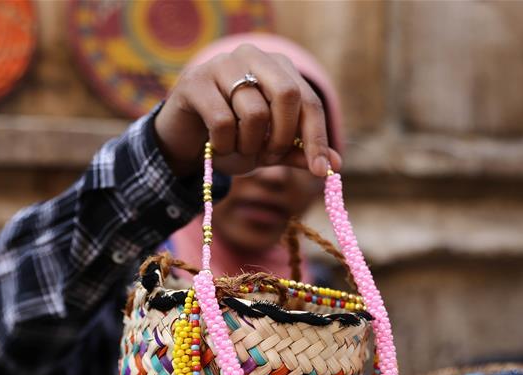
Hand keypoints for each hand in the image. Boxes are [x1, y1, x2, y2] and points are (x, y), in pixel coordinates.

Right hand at [153, 43, 341, 177]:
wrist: (186, 141)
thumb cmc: (233, 139)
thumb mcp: (270, 148)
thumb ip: (299, 151)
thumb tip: (335, 164)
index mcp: (278, 67)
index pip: (309, 101)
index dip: (317, 137)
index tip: (321, 170)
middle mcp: (253, 56)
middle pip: (287, 94)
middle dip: (282, 136)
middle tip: (270, 157)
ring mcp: (222, 64)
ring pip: (254, 113)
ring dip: (250, 145)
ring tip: (238, 148)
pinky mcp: (196, 81)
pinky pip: (223, 122)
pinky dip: (225, 145)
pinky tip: (217, 146)